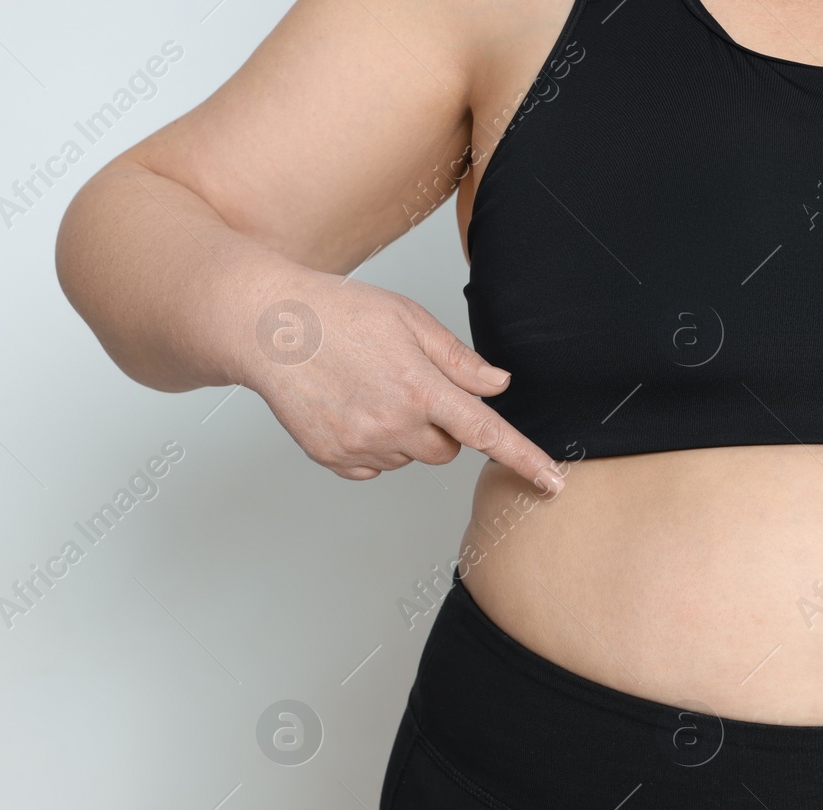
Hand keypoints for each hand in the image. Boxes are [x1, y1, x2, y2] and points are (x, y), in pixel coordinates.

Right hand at [241, 268, 564, 494]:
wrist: (268, 327)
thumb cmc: (338, 313)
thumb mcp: (408, 320)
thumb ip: (458, 359)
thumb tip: (499, 385)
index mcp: (419, 387)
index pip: (486, 433)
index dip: (525, 459)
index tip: (554, 483)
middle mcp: (393, 424)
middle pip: (447, 451)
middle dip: (441, 426)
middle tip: (409, 386)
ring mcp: (361, 445)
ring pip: (409, 458)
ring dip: (404, 434)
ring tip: (368, 389)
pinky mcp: (333, 457)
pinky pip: (374, 467)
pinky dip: (372, 446)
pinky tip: (349, 408)